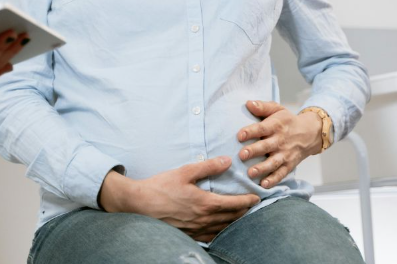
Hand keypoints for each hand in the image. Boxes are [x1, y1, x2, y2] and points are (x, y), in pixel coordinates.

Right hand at [99, 157, 260, 241]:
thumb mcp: (184, 172)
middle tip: (252, 205)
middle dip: (244, 211)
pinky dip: (220, 231)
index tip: (257, 197)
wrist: (139, 204)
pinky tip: (220, 228)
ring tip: (240, 216)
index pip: (235, 204)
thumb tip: (227, 161)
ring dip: (234, 222)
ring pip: (223, 228)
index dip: (248, 201)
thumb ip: (207, 167)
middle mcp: (204, 219)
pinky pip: (210, 236)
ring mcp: (196, 229)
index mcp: (205, 203)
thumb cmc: (160, 186)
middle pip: (232, 218)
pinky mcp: (188, 234)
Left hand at [237, 100, 322, 188]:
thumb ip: (262, 107)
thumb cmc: (287, 121)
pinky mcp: (289, 164)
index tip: (240, 135)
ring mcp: (285, 154)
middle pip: (266, 146)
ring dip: (262, 168)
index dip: (251, 132)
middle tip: (241, 155)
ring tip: (250, 173)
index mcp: (276, 125)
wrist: (310, 133)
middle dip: (254, 151)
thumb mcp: (277, 109)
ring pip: (273, 162)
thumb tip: (248, 103)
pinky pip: (281, 173)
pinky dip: (273, 180)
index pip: (262, 128)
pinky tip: (263, 185)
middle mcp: (280, 140)